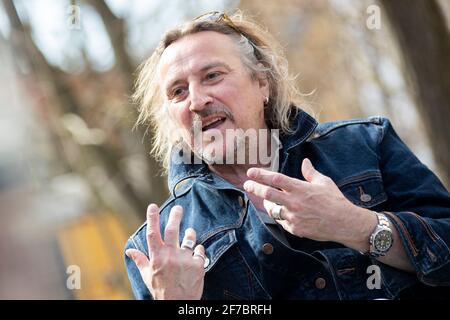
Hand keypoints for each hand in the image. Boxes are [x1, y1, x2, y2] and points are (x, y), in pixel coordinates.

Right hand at [126, 204, 205, 299]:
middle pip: (173, 229)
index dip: (152, 218)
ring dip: (190, 233)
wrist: (178, 304)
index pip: (153, 233)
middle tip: (178, 208)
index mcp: (157, 257)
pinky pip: (200, 250)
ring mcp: (185, 259)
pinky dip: (198, 250)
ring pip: (189, 237)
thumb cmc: (161, 290)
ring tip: (189, 232)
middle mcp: (170, 256)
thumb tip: (129, 250)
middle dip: (175, 216)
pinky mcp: (198, 264)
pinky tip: (196, 254)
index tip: (153, 206)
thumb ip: (140, 260)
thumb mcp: (147, 276)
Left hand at [243, 158, 376, 249]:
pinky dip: (280, 216)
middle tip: (247, 185)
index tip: (251, 172)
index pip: (276, 179)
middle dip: (254, 188)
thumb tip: (305, 162)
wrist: (344, 223)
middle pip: (268, 194)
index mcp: (300, 188)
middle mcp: (294, 202)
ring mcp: (293, 217)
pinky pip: (281, 222)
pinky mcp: (295, 229)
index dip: (261, 175)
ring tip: (265, 200)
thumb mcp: (324, 182)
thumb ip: (310, 172)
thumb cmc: (335, 200)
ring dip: (266, 204)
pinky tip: (282, 213)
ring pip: (271, 210)